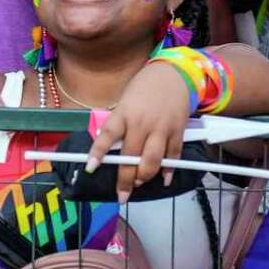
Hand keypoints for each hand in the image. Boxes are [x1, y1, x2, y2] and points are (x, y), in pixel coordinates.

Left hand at [87, 61, 193, 201]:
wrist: (173, 74)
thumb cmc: (144, 89)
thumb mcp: (125, 103)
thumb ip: (119, 124)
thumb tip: (111, 150)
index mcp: (124, 114)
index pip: (108, 135)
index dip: (98, 152)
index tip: (90, 168)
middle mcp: (142, 123)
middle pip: (131, 156)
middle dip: (126, 179)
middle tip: (122, 194)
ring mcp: (161, 128)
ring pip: (153, 160)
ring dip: (145, 176)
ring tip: (139, 183)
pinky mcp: (178, 130)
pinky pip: (173, 155)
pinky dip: (169, 169)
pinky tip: (164, 179)